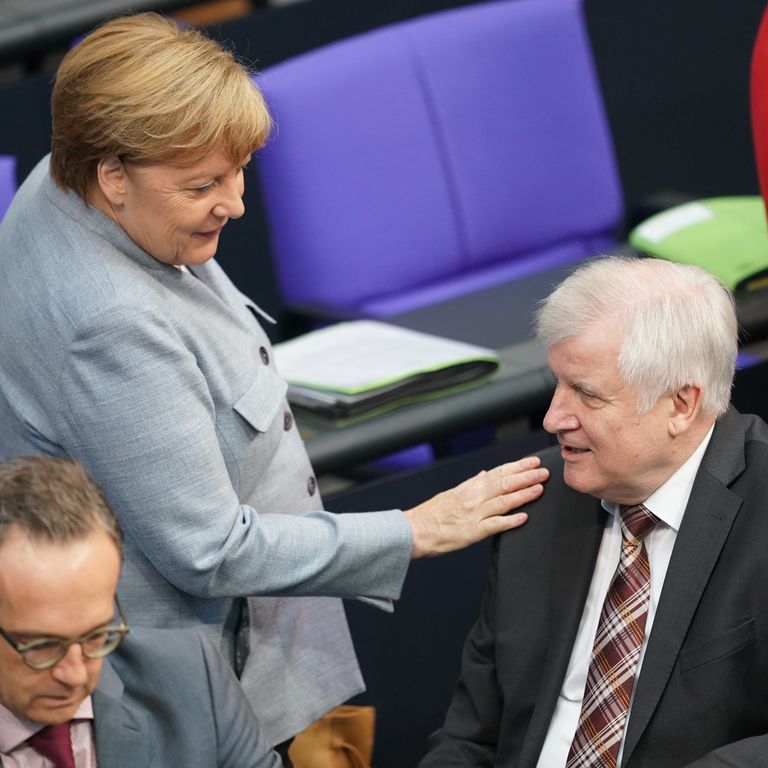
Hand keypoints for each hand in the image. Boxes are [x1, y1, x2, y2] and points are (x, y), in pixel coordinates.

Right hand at [403, 455, 547, 557]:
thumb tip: (485, 474)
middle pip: (504, 484)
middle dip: (526, 477)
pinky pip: (495, 524)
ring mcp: (474, 514)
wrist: (416, 529)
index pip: (498, 473)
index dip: (517, 467)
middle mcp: (473, 498)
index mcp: (469, 487)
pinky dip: (510, 520)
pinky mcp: (473, 532)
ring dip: (523, 494)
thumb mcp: (451, 493)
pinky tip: (524, 517)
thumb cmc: (431, 514)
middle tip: (544, 472)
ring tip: (539, 489)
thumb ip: (471, 484)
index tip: (532, 462)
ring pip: (503, 501)